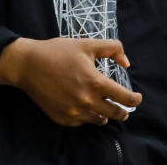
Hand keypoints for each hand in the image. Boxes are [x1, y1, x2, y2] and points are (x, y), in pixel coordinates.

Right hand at [0, 37, 141, 125]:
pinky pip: (81, 122)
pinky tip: (87, 110)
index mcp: (94, 82)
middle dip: (123, 111)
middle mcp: (86, 101)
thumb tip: (126, 63)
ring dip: (105, 115)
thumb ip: (112, 49)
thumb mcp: (87, 44)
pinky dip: (87, 117)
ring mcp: (73, 112)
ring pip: (98, 119)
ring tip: (106, 110)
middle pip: (114, 114)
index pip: (123, 98)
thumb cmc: (58, 52)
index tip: (137, 99)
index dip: (135, 100)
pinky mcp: (62, 118)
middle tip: (125, 109)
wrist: (28, 65)